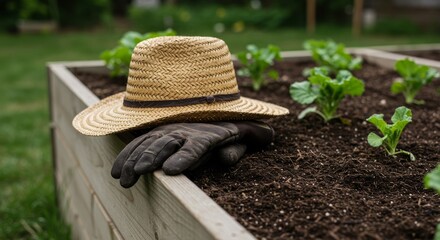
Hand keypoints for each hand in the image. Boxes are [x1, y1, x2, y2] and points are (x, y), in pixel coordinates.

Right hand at [111, 121, 273, 187]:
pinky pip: (139, 144)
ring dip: (133, 160)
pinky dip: (126, 156)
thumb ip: (245, 142)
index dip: (183, 159)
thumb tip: (226, 158)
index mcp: (206, 135)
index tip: (171, 171)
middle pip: (165, 144)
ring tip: (123, 178)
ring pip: (148, 144)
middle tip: (138, 173)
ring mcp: (169, 130)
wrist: (218, 108)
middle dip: (151, 158)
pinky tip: (117, 171)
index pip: (194, 148)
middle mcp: (184, 131)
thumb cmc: (235, 127)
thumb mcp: (247, 134)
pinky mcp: (158, 133)